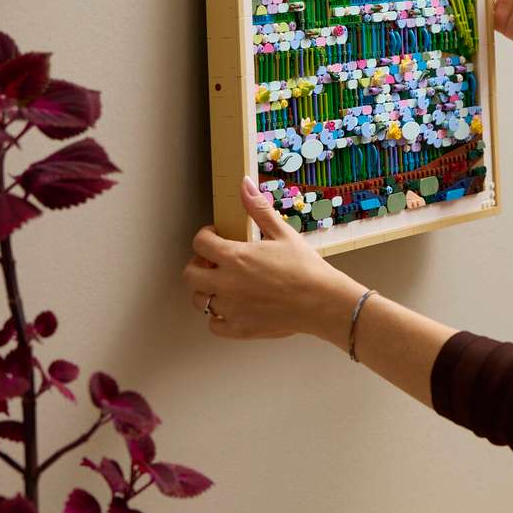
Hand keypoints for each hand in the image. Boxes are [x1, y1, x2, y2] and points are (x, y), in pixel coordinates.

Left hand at [183, 175, 363, 344]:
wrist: (322, 301)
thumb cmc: (305, 267)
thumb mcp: (283, 233)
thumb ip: (258, 209)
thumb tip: (244, 185)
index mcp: (236, 257)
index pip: (200, 243)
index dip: (205, 236)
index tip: (216, 235)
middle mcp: (227, 284)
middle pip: (190, 274)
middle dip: (198, 264)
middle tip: (215, 261)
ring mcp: (231, 309)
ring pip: (199, 300)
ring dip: (206, 289)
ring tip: (223, 283)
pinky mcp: (239, 328)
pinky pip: (214, 324)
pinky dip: (218, 316)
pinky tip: (233, 307)